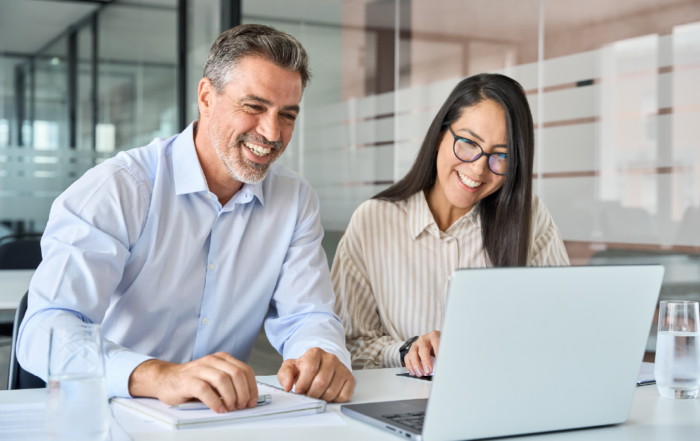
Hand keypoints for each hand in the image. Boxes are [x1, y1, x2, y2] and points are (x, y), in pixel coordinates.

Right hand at [128, 352, 257, 412]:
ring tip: (230, 408)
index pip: (245, 370)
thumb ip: (228, 383)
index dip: (252, 387)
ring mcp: (199, 369)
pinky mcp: (187, 381)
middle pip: (236, 373)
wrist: (165, 379)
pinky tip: (218, 409)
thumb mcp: (213, 377)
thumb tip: (247, 399)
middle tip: (241, 406)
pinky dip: (215, 401)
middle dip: (243, 392)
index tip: (252, 401)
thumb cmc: (192, 381)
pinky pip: (205, 390)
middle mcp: (211, 361)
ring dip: (230, 397)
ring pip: (223, 379)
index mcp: (221, 359)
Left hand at [277, 347, 354, 401]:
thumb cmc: (305, 368)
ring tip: (317, 394)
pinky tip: (328, 394)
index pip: (310, 369)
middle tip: (308, 395)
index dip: (303, 384)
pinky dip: (334, 400)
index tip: (299, 390)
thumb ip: (285, 375)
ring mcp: (342, 368)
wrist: (320, 366)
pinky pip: (343, 396)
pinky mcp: (350, 379)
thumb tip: (287, 386)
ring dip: (321, 398)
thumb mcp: (291, 368)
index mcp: (315, 353)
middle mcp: (331, 358)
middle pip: (321, 382)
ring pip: (331, 391)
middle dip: (311, 394)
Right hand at [405, 330, 439, 376]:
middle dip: (425, 361)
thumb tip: (442, 366)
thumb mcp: (443, 348)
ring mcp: (415, 344)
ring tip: (420, 373)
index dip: (438, 351)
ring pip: (412, 353)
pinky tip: (413, 372)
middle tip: (428, 371)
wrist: (432, 344)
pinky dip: (409, 366)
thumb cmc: (438, 347)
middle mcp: (423, 339)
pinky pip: (407, 358)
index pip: (436, 341)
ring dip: (416, 365)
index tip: (440, 361)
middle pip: (423, 349)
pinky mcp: (410, 351)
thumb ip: (442, 355)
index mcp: (434, 336)